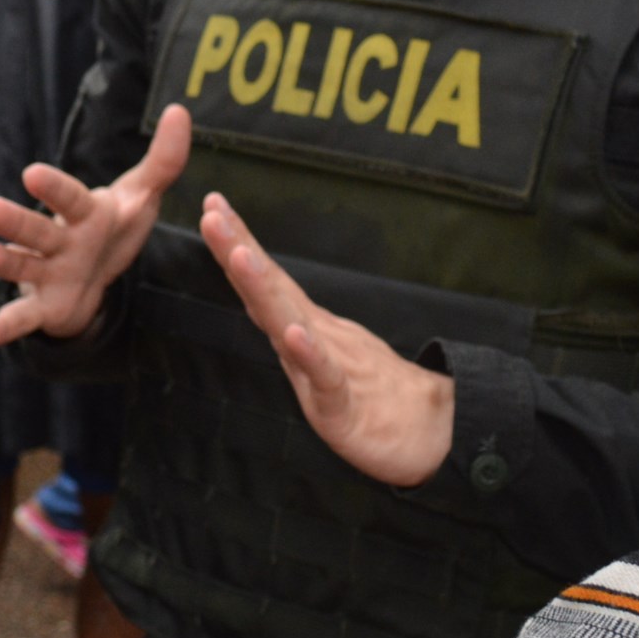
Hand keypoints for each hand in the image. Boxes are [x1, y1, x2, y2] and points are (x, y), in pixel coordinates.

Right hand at [0, 105, 191, 348]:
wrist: (96, 278)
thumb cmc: (112, 229)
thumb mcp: (142, 197)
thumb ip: (163, 160)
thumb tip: (180, 110)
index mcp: (83, 213)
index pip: (69, 198)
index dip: (53, 188)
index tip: (32, 174)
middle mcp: (58, 240)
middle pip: (37, 229)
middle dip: (16, 220)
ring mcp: (46, 273)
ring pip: (23, 267)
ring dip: (4, 263)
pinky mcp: (43, 307)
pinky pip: (19, 320)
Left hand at [203, 194, 452, 487]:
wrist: (427, 431)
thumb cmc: (369, 394)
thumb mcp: (319, 360)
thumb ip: (296, 333)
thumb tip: (267, 306)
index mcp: (304, 327)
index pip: (266, 280)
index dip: (237, 244)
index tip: (212, 205)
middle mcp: (315, 336)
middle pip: (271, 289)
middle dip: (238, 249)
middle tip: (212, 213)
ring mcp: (330, 366)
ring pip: (291, 322)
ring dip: (263, 288)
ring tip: (240, 256)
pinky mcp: (343, 405)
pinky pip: (325, 376)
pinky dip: (309, 354)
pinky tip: (293, 333)